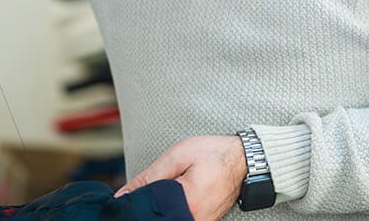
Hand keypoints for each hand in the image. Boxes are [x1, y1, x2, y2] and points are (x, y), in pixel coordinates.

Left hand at [115, 135, 247, 220]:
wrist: (245, 158)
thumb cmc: (215, 153)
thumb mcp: (178, 156)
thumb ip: (150, 177)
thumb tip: (124, 194)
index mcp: (188, 204)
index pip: (150, 211)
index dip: (139, 201)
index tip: (133, 194)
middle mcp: (196, 219)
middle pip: (160, 217)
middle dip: (152, 204)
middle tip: (159, 184)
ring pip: (171, 217)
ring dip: (164, 205)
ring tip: (171, 185)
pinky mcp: (204, 220)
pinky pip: (182, 217)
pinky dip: (175, 207)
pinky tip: (177, 192)